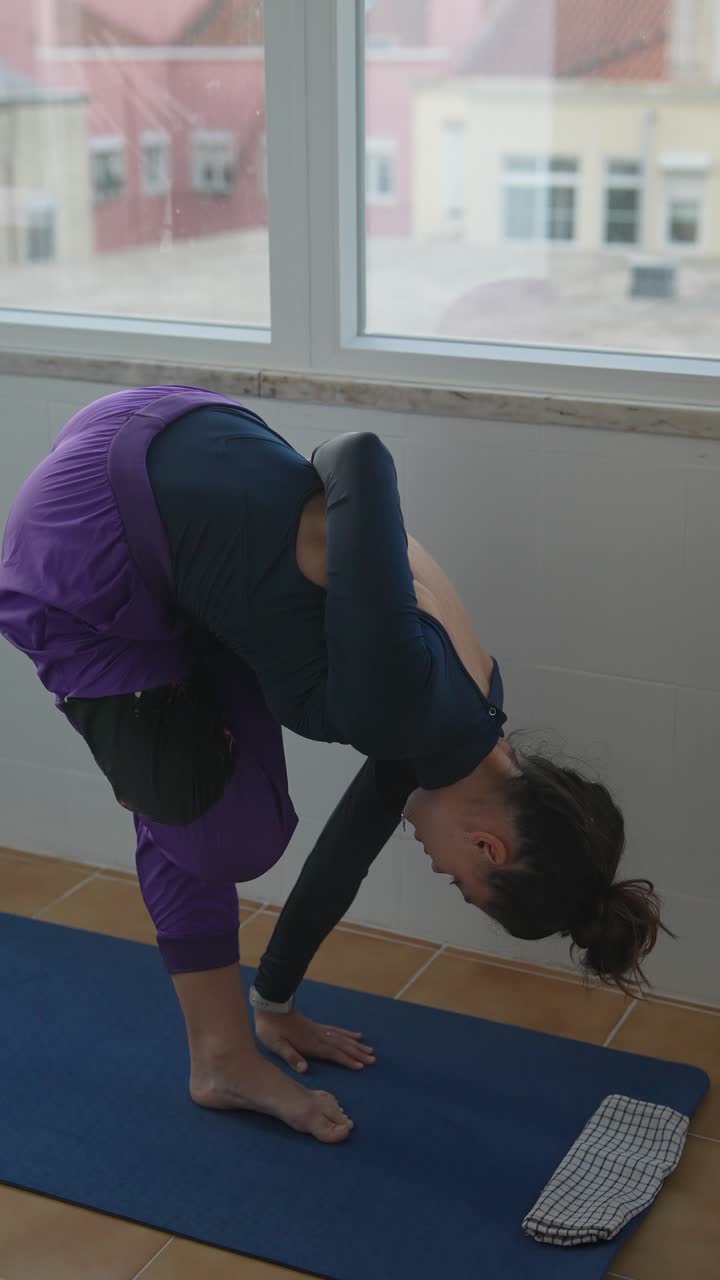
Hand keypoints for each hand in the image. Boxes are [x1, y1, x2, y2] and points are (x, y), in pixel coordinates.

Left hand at [254, 1008, 376, 1073]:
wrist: (271, 1006)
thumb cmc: (271, 1029)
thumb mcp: (276, 1045)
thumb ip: (291, 1057)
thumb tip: (304, 1069)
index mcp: (310, 1044)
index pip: (333, 1053)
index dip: (347, 1060)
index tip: (361, 1066)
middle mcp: (318, 1036)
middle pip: (342, 1046)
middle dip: (357, 1053)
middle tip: (373, 1059)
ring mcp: (318, 1030)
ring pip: (342, 1038)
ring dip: (356, 1045)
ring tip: (369, 1049)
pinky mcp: (316, 1025)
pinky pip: (336, 1030)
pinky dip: (347, 1033)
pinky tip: (356, 1034)